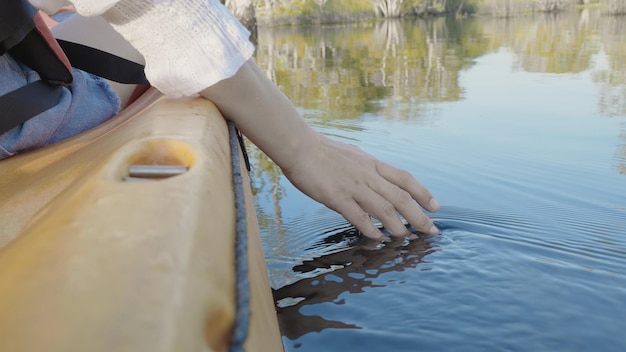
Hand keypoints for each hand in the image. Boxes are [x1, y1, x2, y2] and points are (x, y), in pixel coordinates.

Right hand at [281, 132, 440, 240]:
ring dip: (399, 226)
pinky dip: (370, 229)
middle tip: (432, 230)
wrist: (298, 146)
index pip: (405, 178)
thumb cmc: (321, 151)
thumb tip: (375, 182)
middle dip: (419, 216)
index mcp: (372, 163)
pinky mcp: (337, 197)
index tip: (435, 206)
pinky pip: (358, 217)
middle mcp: (367, 175)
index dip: (423, 193)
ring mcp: (353, 186)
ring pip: (384, 210)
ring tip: (408, 239)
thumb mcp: (352, 156)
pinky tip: (377, 239)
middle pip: (401, 198)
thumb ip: (365, 170)